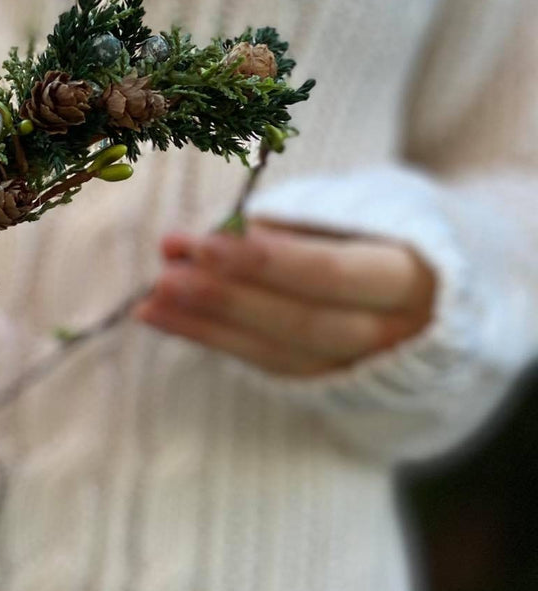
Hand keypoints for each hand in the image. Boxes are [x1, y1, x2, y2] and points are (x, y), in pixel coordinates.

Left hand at [134, 220, 436, 376]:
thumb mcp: (364, 209)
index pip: (330, 275)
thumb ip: (300, 223)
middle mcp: (391, 333)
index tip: (203, 242)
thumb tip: (224, 232)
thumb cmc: (390, 229)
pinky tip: (165, 318)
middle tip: (167, 275)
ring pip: (277, 353)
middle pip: (300, 323)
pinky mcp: (326, 382)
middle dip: (227, 299)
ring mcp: (359, 367)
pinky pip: (264, 364)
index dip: (265, 262)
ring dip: (205, 325)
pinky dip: (210, 339)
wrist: (441, 293)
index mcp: (411, 278)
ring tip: (151, 300)